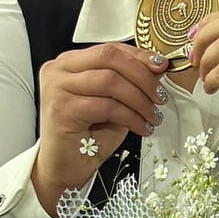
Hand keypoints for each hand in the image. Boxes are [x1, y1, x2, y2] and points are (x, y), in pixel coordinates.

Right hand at [32, 43, 167, 214]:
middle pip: (109, 58)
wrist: (64, 169)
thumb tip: (157, 69)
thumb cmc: (88, 135)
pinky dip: (131, 117)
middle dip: (142, 76)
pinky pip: (107, 106)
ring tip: (153, 116)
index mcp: (70, 62)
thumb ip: (127, 82)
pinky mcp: (61, 109)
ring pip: (110, 81)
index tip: (162, 67)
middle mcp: (58, 70)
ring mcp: (56, 88)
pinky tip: (141, 128)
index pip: (109, 49)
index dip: (139, 56)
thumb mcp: (113, 102)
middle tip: (160, 96)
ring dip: (140, 100)